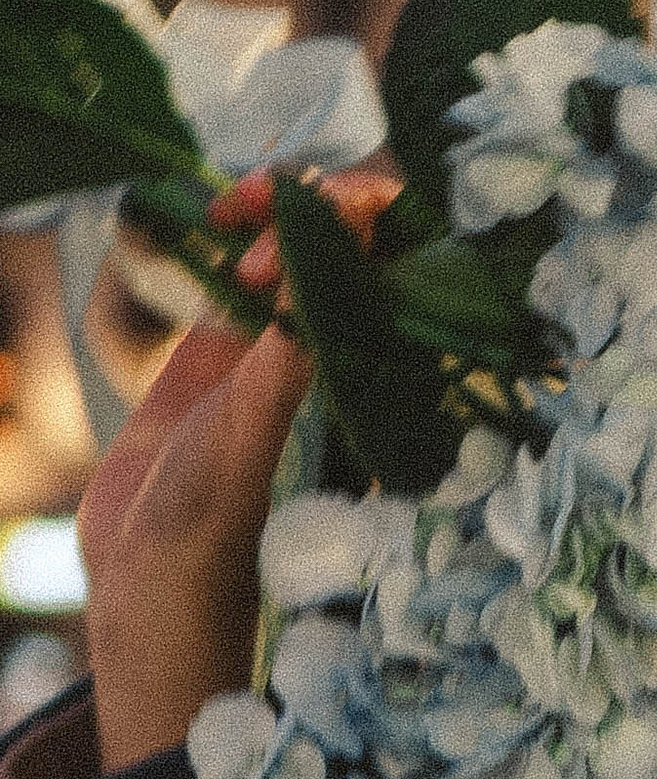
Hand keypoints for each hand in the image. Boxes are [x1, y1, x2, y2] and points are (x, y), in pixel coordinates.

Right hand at [78, 164, 398, 772]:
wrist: (151, 579)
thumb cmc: (210, 525)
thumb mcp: (247, 434)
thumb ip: (283, 359)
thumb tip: (325, 274)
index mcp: (351, 366)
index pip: (383, 264)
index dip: (356, 213)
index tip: (305, 208)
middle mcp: (316, 351)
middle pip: (335, 243)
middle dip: (300, 199)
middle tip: (245, 205)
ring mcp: (264, 349)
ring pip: (283, 250)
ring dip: (261, 210)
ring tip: (222, 210)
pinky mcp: (215, 357)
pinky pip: (230, 275)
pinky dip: (223, 237)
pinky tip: (204, 221)